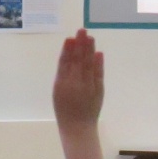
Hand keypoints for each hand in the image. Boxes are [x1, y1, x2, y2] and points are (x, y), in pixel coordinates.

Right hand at [53, 30, 105, 158]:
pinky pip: (98, 75)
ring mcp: (86, 87)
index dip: (67, 50)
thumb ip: (63, 74)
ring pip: (87, 65)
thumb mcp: (58, 92)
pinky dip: (98, 64)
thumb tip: (70, 56)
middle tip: (82, 30)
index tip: (70, 38)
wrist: (77, 128)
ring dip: (89, 50)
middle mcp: (73, 84)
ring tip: (90, 37)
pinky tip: (98, 53)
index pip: (64, 63)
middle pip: (77, 61)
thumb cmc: (65, 109)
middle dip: (80, 45)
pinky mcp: (97, 91)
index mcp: (61, 84)